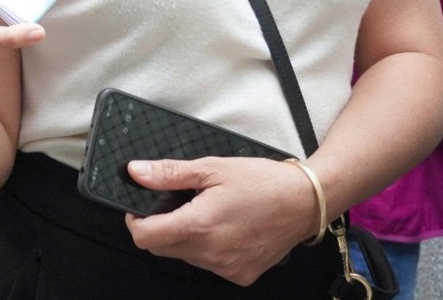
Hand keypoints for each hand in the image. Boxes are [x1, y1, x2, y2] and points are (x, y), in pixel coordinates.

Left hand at [124, 157, 321, 285]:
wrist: (306, 201)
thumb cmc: (263, 182)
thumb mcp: (211, 168)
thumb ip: (169, 173)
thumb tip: (136, 172)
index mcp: (199, 226)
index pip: (145, 237)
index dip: (135, 221)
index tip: (140, 208)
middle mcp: (211, 254)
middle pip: (161, 248)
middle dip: (159, 227)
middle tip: (175, 203)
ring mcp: (227, 268)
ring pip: (185, 256)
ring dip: (184, 237)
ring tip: (205, 212)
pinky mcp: (241, 275)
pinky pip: (209, 264)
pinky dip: (207, 248)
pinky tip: (222, 228)